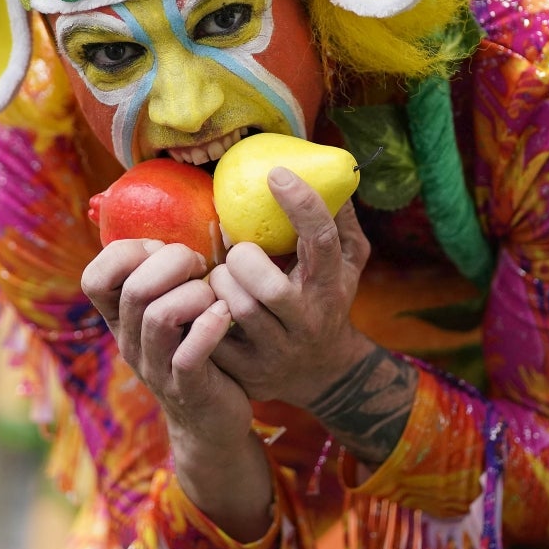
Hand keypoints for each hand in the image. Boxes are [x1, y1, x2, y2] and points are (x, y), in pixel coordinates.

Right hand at [82, 239, 274, 540]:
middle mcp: (131, 342)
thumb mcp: (172, 310)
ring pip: (159, 317)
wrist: (212, 421)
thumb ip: (166, 274)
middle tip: (201, 266)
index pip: (95, 277)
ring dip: (194, 294)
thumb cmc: (197, 347)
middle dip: (173, 264)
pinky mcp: (187, 389)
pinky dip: (210, 326)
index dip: (127, 252)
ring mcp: (156, 368)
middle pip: (134, 289)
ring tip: (214, 296)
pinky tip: (224, 315)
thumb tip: (184, 220)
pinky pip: (190, 354)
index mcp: (121, 319)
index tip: (162, 250)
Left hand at [209, 168, 416, 465]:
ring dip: (221, 282)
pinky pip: (212, 337)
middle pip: (270, 288)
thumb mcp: (347, 264)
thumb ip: (341, 221)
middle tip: (237, 249)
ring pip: (238, 309)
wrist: (324, 373)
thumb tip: (334, 175)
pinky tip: (204, 300)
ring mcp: (277, 352)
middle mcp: (307, 322)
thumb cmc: (326, 300)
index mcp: (331, 286)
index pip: (320, 242)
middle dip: (244, 258)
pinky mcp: (248, 372)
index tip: (275, 174)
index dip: (300, 205)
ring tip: (223, 275)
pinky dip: (201, 312)